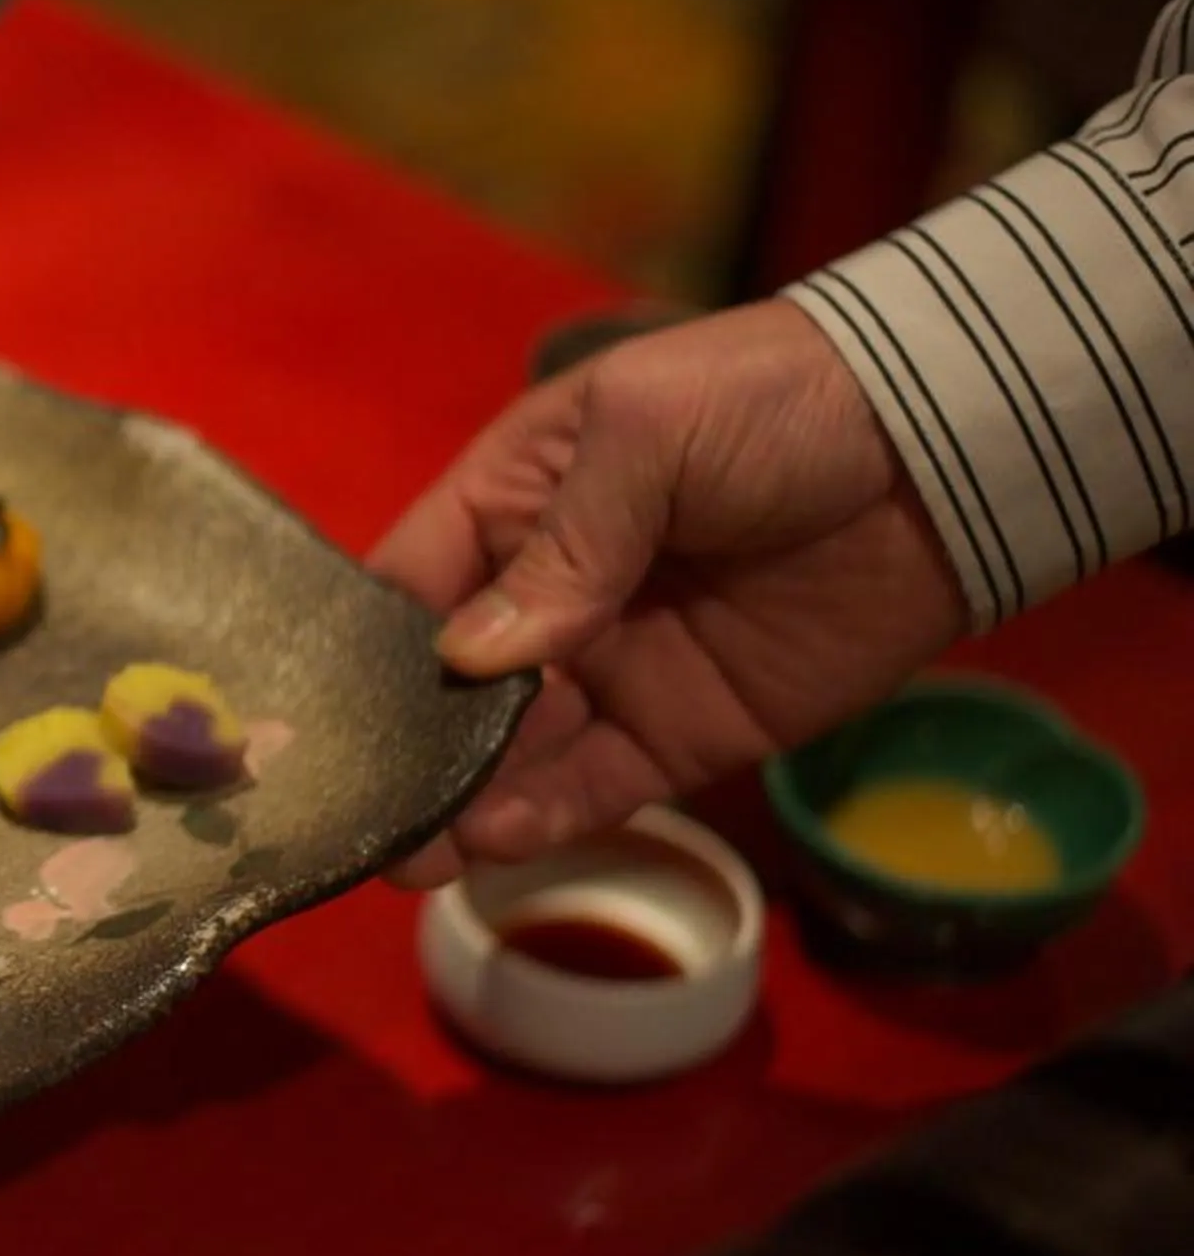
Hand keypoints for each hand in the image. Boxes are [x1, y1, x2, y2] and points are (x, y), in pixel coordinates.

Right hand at [368, 297, 965, 887]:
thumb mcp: (645, 435)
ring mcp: (614, 673)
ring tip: (406, 852)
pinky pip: (596, 787)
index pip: (409, 587)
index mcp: (514, 505)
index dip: (360, 648)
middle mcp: (548, 599)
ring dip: (457, 802)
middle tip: (350, 811)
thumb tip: (466, 662)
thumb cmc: (772, 403)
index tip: (312, 713)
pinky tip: (497, 839)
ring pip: (509, 753)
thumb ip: (560, 548)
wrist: (943, 448)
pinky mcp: (684, 736)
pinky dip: (544, 817)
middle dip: (400, 747)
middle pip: (445, 690)